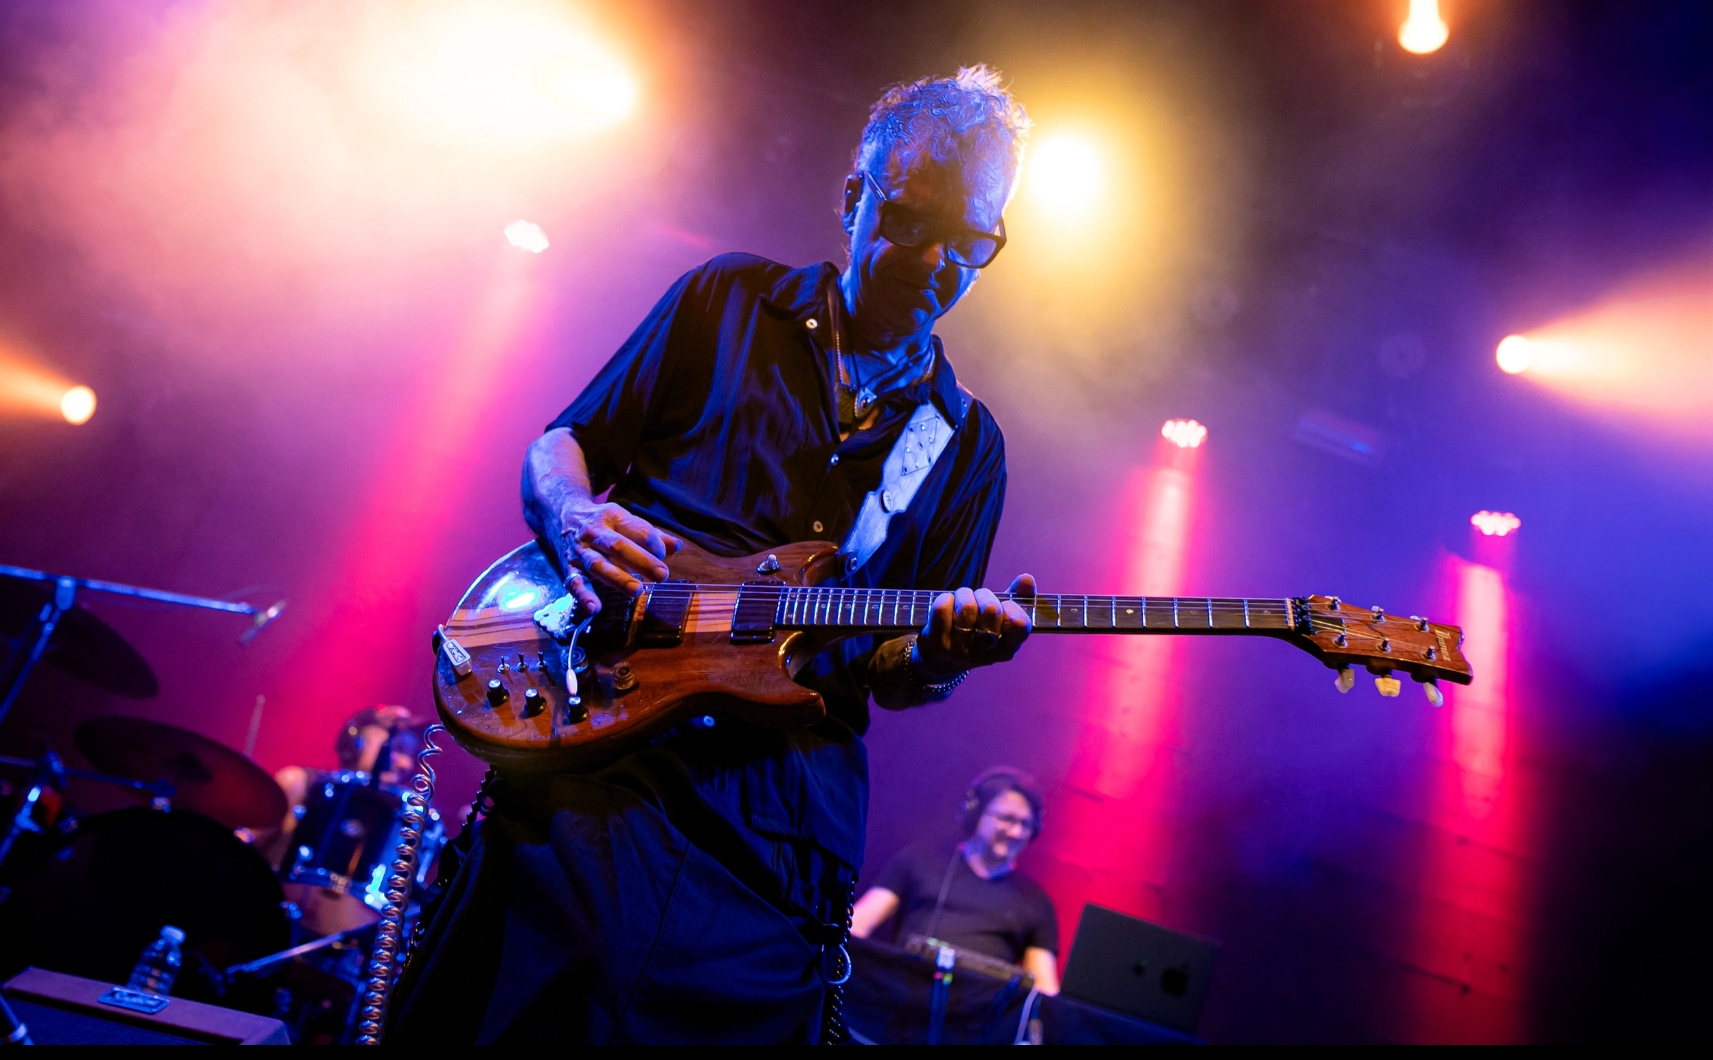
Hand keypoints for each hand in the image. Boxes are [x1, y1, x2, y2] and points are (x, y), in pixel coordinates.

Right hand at [556, 501, 682, 613]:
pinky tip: (595, 608)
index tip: (664, 556)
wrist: (564, 514)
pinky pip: (575, 582)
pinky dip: (584, 596)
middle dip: (642, 561)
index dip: (655, 545)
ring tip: (637, 591)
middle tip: (662, 575)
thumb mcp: (626, 521)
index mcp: (613, 516)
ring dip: (618, 579)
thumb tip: (676, 546)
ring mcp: (580, 551)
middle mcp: (594, 532)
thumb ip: (651, 535)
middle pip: (618, 546)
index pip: (639, 530)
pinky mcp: (569, 568)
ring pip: (598, 565)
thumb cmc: (604, 522)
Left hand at [916, 573, 1034, 675]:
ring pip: (967, 607)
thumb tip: (1027, 579)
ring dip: (964, 595)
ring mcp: (961, 651)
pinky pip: (942, 609)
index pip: (1020, 625)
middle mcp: (985, 654)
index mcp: (1007, 649)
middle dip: (984, 595)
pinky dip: (945, 599)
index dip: (1012, 607)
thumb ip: (1016, 598)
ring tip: (961, 601)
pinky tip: (947, 605)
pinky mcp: (938, 646)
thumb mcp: (999, 620)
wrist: (942, 661)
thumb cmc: (976, 632)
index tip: (1004, 605)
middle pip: (991, 610)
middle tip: (978, 600)